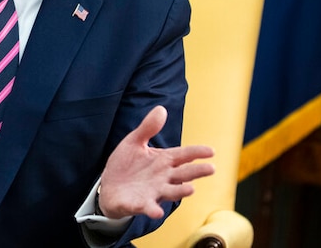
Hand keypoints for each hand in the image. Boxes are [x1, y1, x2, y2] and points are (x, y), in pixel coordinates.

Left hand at [98, 105, 214, 218]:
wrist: (109, 187)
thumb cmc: (126, 165)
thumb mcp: (134, 142)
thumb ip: (148, 128)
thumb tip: (161, 109)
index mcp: (163, 161)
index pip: (184, 155)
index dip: (197, 152)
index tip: (211, 151)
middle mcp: (163, 178)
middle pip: (183, 174)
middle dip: (197, 172)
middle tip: (211, 169)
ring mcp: (153, 192)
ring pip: (171, 192)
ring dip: (181, 192)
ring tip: (192, 189)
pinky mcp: (139, 204)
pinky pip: (148, 207)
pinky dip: (153, 210)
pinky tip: (157, 212)